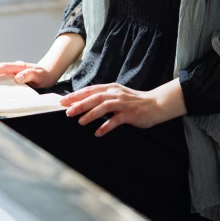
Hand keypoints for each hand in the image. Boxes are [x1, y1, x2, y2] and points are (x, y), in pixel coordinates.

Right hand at [0, 61, 56, 88]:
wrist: (48, 73)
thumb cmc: (44, 76)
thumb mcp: (40, 76)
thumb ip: (30, 75)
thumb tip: (17, 78)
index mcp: (19, 66)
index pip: (4, 67)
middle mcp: (14, 67)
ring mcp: (12, 71)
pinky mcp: (12, 76)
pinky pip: (0, 76)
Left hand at [59, 79, 186, 136]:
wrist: (155, 104)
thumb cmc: (133, 102)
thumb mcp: (117, 96)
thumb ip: (103, 98)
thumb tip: (83, 103)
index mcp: (111, 88)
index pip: (90, 90)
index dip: (76, 95)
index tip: (63, 101)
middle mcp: (116, 93)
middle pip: (95, 97)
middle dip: (80, 104)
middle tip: (67, 112)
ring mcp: (123, 103)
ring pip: (104, 106)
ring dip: (91, 114)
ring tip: (80, 122)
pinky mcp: (130, 114)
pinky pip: (116, 120)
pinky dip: (106, 126)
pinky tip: (98, 132)